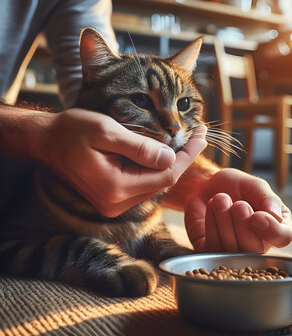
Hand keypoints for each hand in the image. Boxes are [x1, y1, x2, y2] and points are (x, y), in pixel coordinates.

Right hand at [43, 108, 206, 216]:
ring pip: (155, 183)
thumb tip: (171, 158)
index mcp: (115, 188)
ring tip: (187, 140)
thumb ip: (139, 148)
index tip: (201, 134)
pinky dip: (157, 168)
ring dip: (172, 162)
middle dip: (183, 157)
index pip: (165, 175)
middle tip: (198, 133)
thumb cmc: (71, 131)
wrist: (46, 142)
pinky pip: (144, 184)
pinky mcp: (113, 198)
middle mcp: (116, 203)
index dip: (187, 155)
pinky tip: (165, 152)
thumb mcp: (105, 132)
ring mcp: (115, 204)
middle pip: (163, 181)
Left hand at [184, 168, 291, 252]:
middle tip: (237, 204)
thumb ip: (268, 199)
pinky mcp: (213, 251)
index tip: (257, 216)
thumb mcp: (254, 185)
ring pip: (233, 251)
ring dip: (225, 223)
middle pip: (255, 249)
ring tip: (220, 199)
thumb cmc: (234, 185)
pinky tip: (212, 206)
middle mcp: (259, 243)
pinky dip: (212, 226)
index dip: (271, 230)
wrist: (207, 183)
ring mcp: (236, 251)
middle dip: (243, 225)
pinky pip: (214, 248)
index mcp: (276, 225)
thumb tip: (277, 216)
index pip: (283, 238)